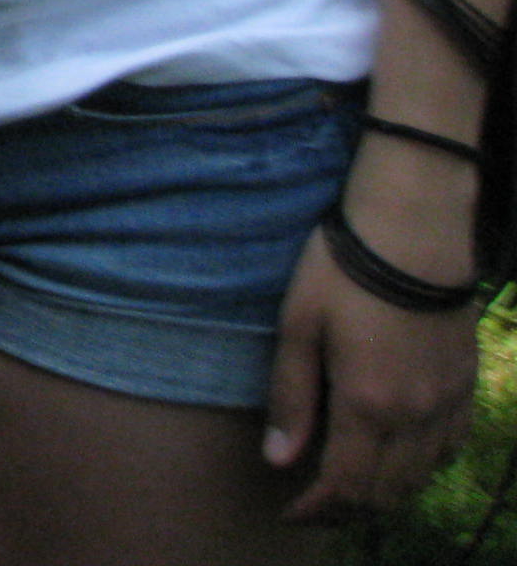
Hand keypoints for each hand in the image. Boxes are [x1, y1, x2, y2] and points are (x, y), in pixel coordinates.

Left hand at [264, 147, 479, 517]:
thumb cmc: (342, 271)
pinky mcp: (465, 385)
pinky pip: (450, 448)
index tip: (290, 511)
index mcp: (367, 404)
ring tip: (349, 483)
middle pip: (386, 492)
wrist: (414, 233)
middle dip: (346, 508)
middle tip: (313, 502)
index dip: (316, 508)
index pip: (345, 486)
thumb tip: (279, 459)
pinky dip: (422, 466)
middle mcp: (415, 416)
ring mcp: (447, 403)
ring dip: (385, 491)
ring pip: (421, 477)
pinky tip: (398, 453)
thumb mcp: (298, 325)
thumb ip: (291, 396)